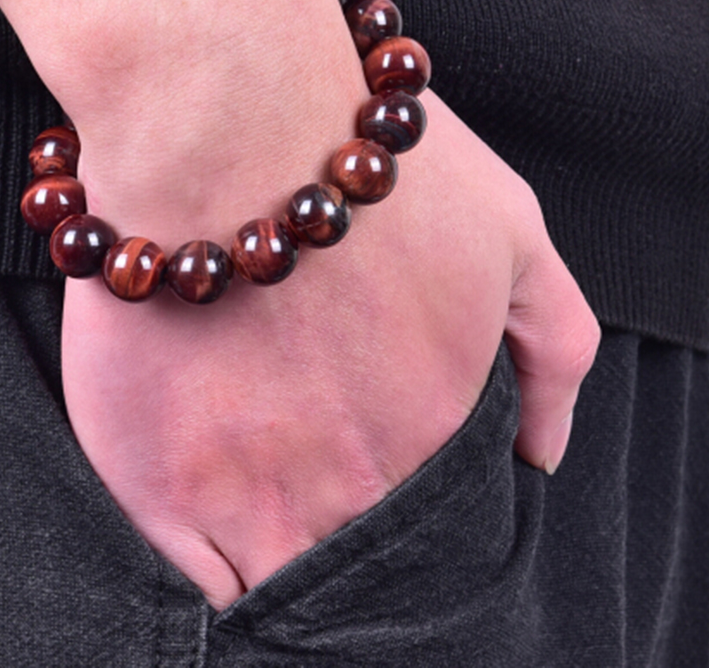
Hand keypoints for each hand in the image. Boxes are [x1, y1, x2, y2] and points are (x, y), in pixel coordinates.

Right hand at [61, 90, 599, 609]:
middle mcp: (350, 482)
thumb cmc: (359, 161)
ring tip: (262, 495)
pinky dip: (212, 566)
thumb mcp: (508, 231)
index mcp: (433, 429)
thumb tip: (538, 453)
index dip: (402, 501)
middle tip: (311, 471)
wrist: (217, 124)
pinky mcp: (155, 484)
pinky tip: (212, 514)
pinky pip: (198, 579)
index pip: (431, 524)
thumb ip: (552, 348)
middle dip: (342, 527)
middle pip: (355, 556)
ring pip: (279, 584)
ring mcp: (250, 493)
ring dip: (281, 557)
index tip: (374, 467)